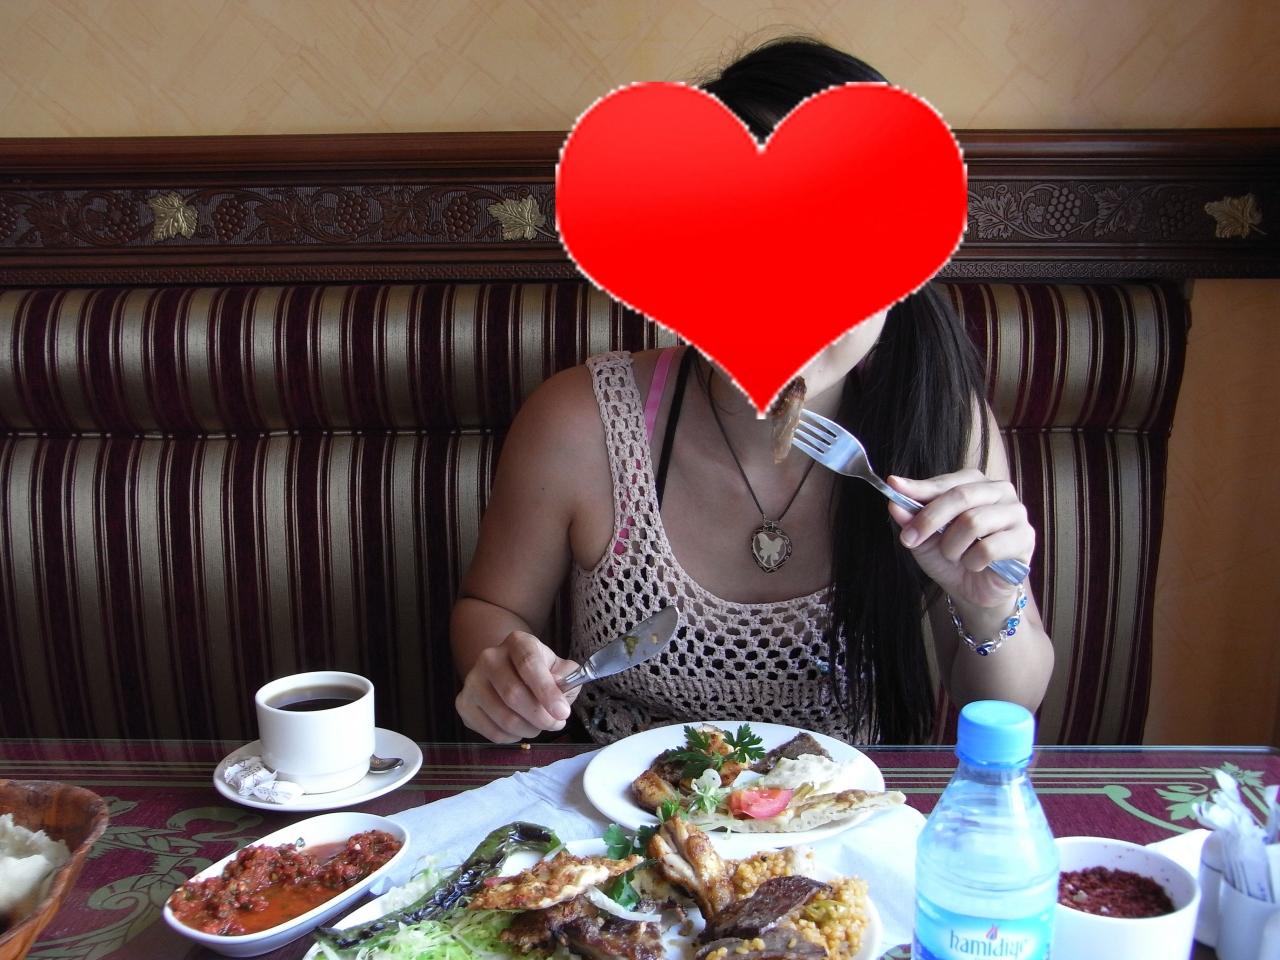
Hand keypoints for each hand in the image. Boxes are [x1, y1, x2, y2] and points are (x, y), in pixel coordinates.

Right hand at [455, 631, 580, 742]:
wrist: (507, 669)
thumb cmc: (537, 671)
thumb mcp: (558, 667)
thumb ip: (567, 677)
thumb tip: (560, 688)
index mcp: (517, 642)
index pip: (528, 665)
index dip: (547, 691)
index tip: (563, 712)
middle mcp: (489, 657)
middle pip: (513, 694)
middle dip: (541, 717)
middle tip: (556, 724)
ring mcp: (472, 681)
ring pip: (504, 718)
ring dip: (529, 729)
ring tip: (539, 725)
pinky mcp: (464, 703)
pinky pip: (492, 732)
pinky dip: (512, 737)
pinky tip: (520, 728)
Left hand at [886, 471, 1033, 609]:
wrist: (974, 592)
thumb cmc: (952, 557)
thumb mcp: (924, 538)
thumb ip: (911, 518)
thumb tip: (894, 502)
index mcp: (975, 483)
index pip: (945, 482)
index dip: (919, 489)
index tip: (894, 488)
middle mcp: (1000, 491)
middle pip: (961, 496)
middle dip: (929, 519)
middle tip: (910, 539)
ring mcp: (1016, 514)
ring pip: (973, 522)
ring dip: (952, 547)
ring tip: (954, 557)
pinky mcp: (1025, 539)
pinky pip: (989, 548)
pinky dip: (972, 561)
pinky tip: (974, 565)